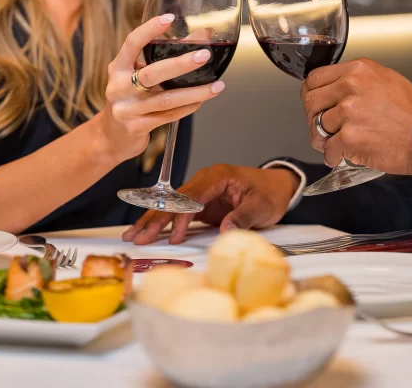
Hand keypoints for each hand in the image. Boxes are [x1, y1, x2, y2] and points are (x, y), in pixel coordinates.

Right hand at [90, 14, 224, 164]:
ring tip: (217, 86)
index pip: (131, 44)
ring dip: (194, 92)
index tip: (168, 18)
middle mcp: (119, 88)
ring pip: (166, 99)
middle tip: (204, 55)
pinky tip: (201, 100)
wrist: (110, 137)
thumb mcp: (138, 74)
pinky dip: (188, 107)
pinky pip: (168, 115)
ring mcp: (127, 110)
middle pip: (152, 74)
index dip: (149, 30)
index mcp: (117, 68)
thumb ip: (164, 56)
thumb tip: (204, 36)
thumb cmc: (130, 98)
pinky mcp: (136, 128)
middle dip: (180, 64)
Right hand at [122, 164, 299, 244]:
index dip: (181, 216)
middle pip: (176, 199)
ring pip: (173, 205)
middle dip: (155, 217)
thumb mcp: (261, 206)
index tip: (172, 234)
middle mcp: (206, 180)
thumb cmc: (270, 193)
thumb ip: (243, 217)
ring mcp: (202, 191)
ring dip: (154, 220)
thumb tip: (225, 230)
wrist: (277, 187)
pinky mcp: (202, 203)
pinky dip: (164, 222)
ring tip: (134, 235)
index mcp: (219, 176)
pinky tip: (150, 232)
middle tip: (137, 235)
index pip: (193, 196)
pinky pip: (179, 212)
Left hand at [301, 58, 411, 175]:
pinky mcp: (350, 137)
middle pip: (310, 100)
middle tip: (320, 128)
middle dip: (312, 117)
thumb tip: (334, 89)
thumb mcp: (385, 79)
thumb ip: (356, 80)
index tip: (314, 103)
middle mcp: (351, 86)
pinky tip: (342, 157)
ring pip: (317, 126)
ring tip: (334, 145)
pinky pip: (328, 149)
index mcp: (358, 70)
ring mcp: (348, 112)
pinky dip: (332, 157)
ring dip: (323, 140)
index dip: (311, 93)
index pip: (315, 77)